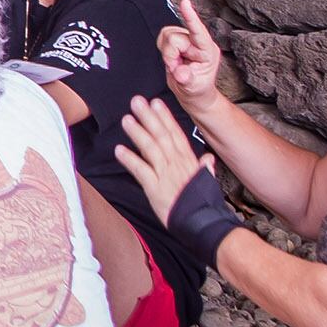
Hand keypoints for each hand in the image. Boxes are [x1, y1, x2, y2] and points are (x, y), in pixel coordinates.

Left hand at [116, 95, 207, 223]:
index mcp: (189, 162)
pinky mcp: (156, 189)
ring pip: (151, 149)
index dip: (165, 118)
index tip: (156, 103)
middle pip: (162, 136)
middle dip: (149, 117)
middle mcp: (178, 165)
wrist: (205, 225)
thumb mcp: (206, 184)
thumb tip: (208, 158)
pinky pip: (141, 171)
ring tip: (126, 119)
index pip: (176, 135)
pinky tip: (118, 150)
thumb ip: (204, 169)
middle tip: (136, 101)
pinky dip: (130, 160)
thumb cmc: (204, 206)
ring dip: (138, 133)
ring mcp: (167, 176)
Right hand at [161, 0, 226, 106]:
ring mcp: (188, 40)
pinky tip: (172, 58)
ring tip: (175, 64)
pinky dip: (163, 49)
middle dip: (170, 54)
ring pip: (167, 35)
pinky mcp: (177, 40)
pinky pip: (162, 37)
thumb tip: (180, 73)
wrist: (193, 93)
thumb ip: (186, 79)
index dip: (191, 17)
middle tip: (176, 68)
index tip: (185, 3)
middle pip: (175, 37)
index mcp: (208, 51)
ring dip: (166, 53)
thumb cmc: (197, 90)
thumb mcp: (193, 88)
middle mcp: (199, 42)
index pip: (199, 32)